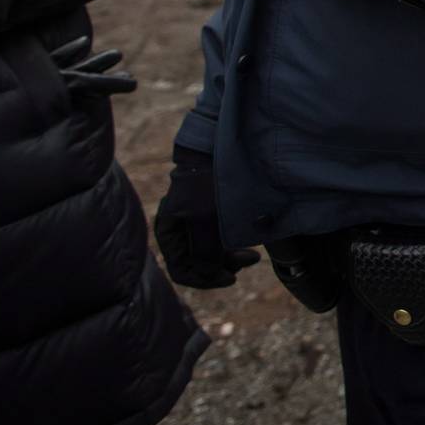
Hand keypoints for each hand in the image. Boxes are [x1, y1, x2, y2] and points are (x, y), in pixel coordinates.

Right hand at [153, 147, 259, 288]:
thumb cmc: (210, 183)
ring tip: (254, 252)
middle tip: (251, 260)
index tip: (232, 277)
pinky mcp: (212, 208)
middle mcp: (179, 227)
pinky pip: (220, 235)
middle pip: (199, 262)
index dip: (206, 279)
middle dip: (224, 266)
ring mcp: (196, 217)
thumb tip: (205, 274)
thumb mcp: (206, 222)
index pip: (182, 271)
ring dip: (232, 255)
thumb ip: (203, 254)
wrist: (221, 145)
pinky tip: (252, 238)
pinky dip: (234, 241)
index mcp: (170, 231)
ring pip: (212, 250)